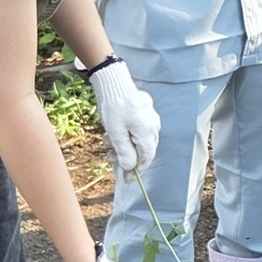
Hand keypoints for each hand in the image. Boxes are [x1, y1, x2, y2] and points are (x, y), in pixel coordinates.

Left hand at [88, 58, 159, 174]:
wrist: (114, 82)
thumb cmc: (114, 108)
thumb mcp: (116, 134)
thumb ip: (125, 153)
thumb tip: (130, 168)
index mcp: (148, 134)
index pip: (146, 159)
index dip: (136, 171)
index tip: (126, 179)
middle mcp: (154, 127)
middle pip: (143, 150)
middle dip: (126, 157)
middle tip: (110, 157)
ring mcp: (151, 118)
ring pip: (139, 139)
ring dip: (124, 145)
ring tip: (107, 142)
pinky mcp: (146, 111)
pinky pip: (138, 129)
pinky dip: (127, 134)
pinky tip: (114, 132)